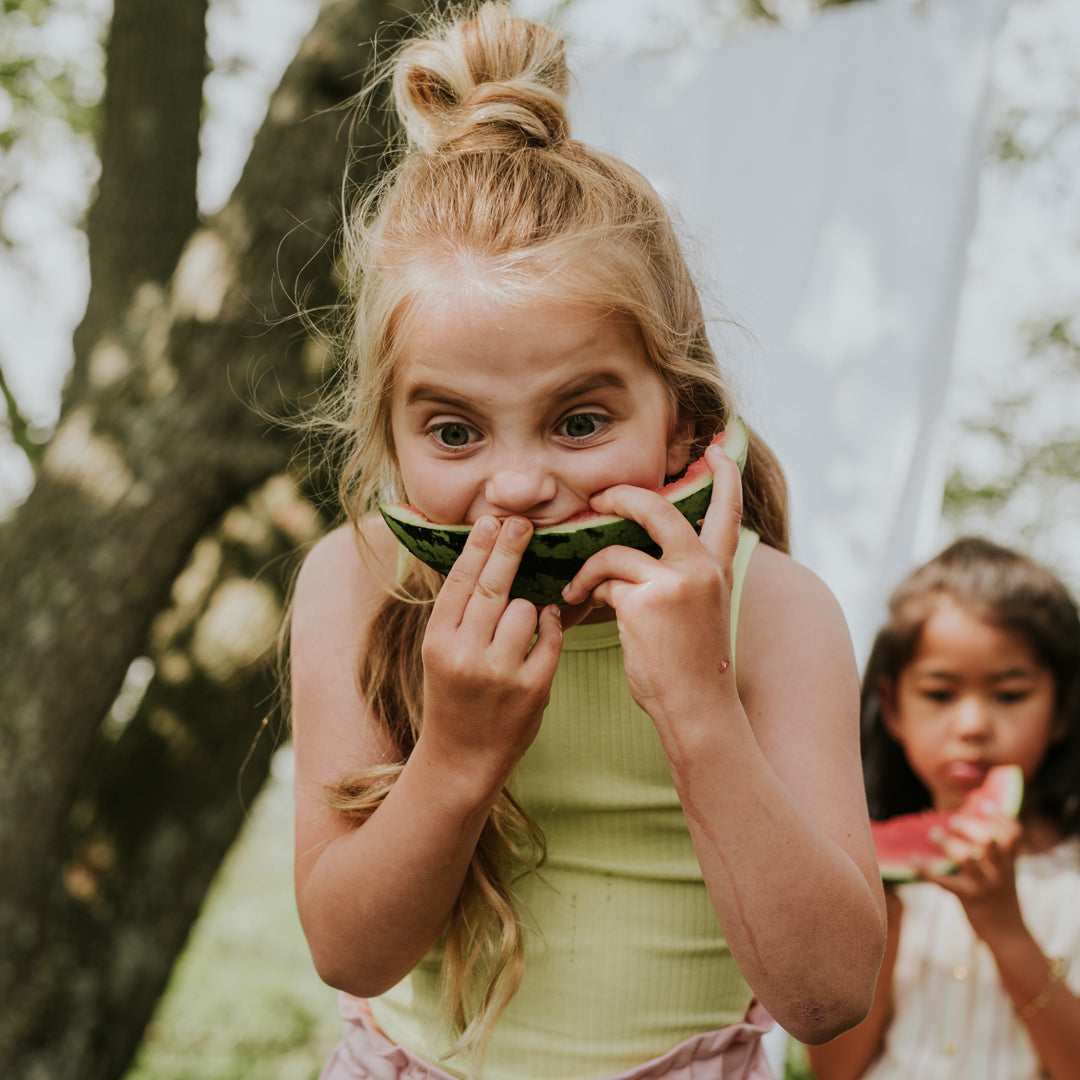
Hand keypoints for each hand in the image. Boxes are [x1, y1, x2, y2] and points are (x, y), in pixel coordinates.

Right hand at [419, 516, 562, 782]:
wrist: (462, 759)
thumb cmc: (453, 695)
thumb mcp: (440, 653)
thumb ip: (458, 613)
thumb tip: (482, 555)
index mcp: (437, 642)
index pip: (459, 583)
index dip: (476, 548)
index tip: (491, 521)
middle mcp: (465, 655)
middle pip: (492, 587)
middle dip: (508, 549)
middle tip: (522, 523)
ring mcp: (500, 673)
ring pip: (526, 609)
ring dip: (528, 608)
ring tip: (516, 628)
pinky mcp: (532, 689)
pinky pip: (550, 637)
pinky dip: (550, 627)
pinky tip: (544, 626)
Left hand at [561, 438, 743, 716]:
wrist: (697, 708)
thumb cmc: (690, 667)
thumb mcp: (699, 612)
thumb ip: (680, 577)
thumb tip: (632, 556)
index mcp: (718, 569)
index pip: (728, 512)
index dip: (724, 477)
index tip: (718, 448)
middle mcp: (702, 568)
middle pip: (657, 509)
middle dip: (621, 496)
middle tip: (598, 497)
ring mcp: (676, 581)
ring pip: (615, 552)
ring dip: (588, 570)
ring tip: (576, 590)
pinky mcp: (646, 600)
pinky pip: (603, 581)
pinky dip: (586, 592)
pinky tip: (579, 608)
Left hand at [918, 803, 1024, 943]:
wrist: (1009, 937)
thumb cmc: (1000, 900)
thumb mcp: (1005, 877)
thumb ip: (993, 857)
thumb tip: (964, 826)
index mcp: (1010, 864)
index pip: (1013, 836)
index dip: (1002, 819)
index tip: (986, 805)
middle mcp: (1000, 873)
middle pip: (989, 842)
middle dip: (970, 827)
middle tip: (954, 820)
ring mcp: (985, 886)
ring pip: (967, 859)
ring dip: (948, 843)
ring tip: (933, 833)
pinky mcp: (969, 898)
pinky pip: (944, 881)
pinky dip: (926, 869)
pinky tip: (913, 859)